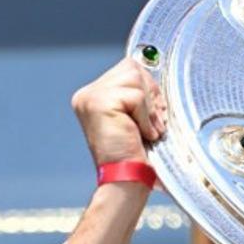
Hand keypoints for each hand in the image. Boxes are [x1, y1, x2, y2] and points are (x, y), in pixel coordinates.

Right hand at [62, 60, 167, 243]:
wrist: (126, 179)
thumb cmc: (135, 154)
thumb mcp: (136, 117)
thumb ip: (139, 95)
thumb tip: (155, 64)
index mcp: (93, 96)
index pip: (128, 69)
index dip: (148, 88)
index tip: (155, 114)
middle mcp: (87, 95)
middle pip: (132, 68)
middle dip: (151, 95)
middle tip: (153, 124)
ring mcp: (91, 97)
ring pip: (135, 78)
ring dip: (149, 108)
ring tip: (147, 131)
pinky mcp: (100, 103)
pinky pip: (137, 96)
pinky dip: (146, 116)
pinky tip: (142, 134)